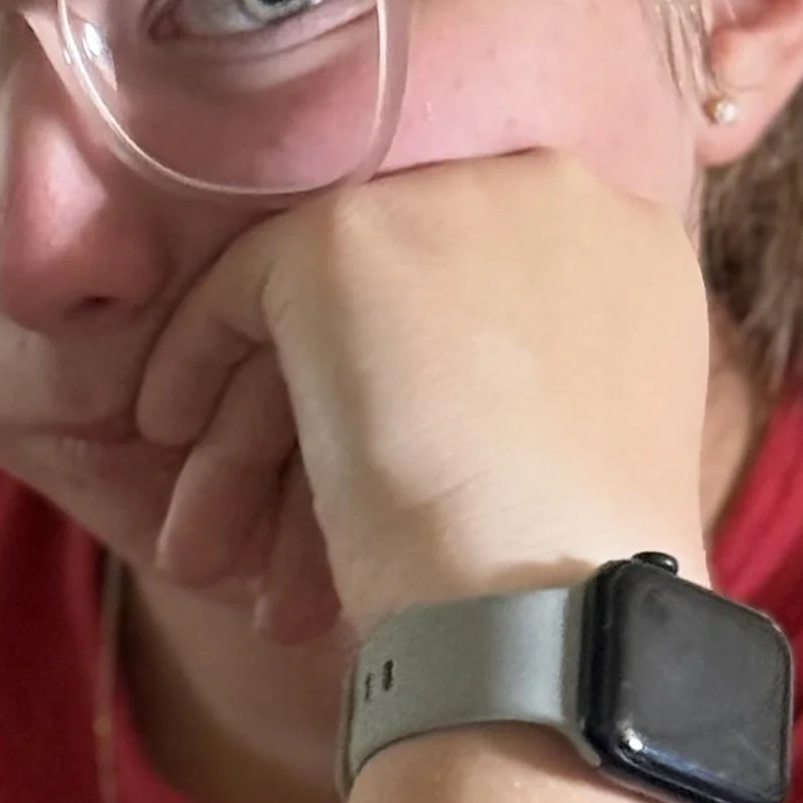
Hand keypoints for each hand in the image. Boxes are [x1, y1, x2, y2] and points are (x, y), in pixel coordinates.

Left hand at [134, 154, 714, 642]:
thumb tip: (439, 396)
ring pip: (321, 312)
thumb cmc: (574, 580)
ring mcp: (450, 203)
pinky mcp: (349, 237)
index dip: (418, 382)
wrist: (554, 606)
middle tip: (271, 541)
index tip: (372, 476)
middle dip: (322, 423)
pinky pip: (246, 291)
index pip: (488, 291)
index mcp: (630, 251)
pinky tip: (172, 446)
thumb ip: (524, 381)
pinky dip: (196, 365)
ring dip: (251, 434)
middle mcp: (557, 197)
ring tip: (204, 553)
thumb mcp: (572, 449)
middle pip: (401, 300)